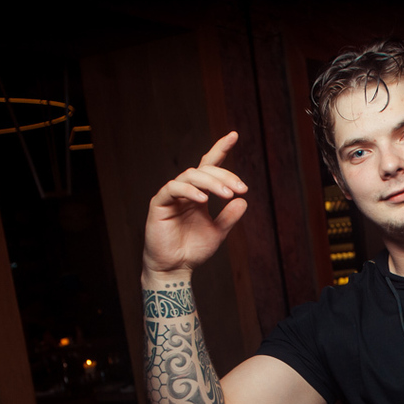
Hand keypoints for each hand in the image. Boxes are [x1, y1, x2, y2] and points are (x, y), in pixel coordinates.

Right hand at [143, 132, 249, 275]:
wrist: (174, 268)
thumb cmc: (192, 250)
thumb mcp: (218, 232)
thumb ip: (229, 217)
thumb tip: (243, 200)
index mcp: (199, 194)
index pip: (209, 166)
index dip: (220, 149)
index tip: (234, 134)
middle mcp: (185, 191)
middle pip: (204, 170)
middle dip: (224, 175)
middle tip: (241, 188)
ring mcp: (171, 195)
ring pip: (190, 176)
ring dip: (211, 182)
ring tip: (228, 194)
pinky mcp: (159, 203)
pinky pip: (173, 189)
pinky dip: (189, 191)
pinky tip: (203, 200)